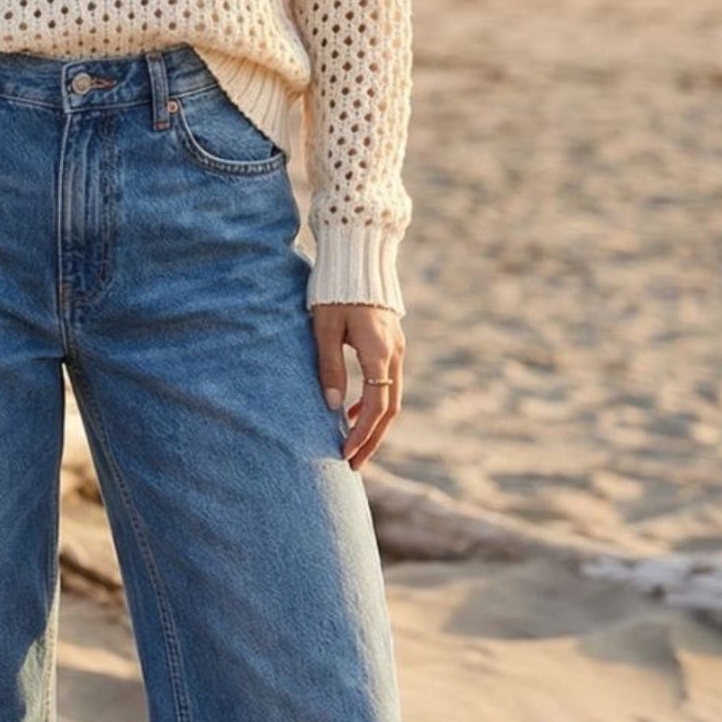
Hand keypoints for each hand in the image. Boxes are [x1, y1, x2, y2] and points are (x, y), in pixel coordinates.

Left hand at [310, 302, 404, 470]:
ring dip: (374, 424)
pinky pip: (388, 382)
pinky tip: (351, 410)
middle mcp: (395, 354)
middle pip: (389, 409)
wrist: (357, 256)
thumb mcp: (325, 329)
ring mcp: (397, 348)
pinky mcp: (392, 342)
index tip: (343, 455)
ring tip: (353, 445)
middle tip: (354, 465)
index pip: (375, 407)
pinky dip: (373, 402)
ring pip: (391, 397)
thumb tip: (332, 407)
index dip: (361, 435)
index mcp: (379, 353)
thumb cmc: (335, 290)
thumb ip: (329, 367)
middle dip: (372, 440)